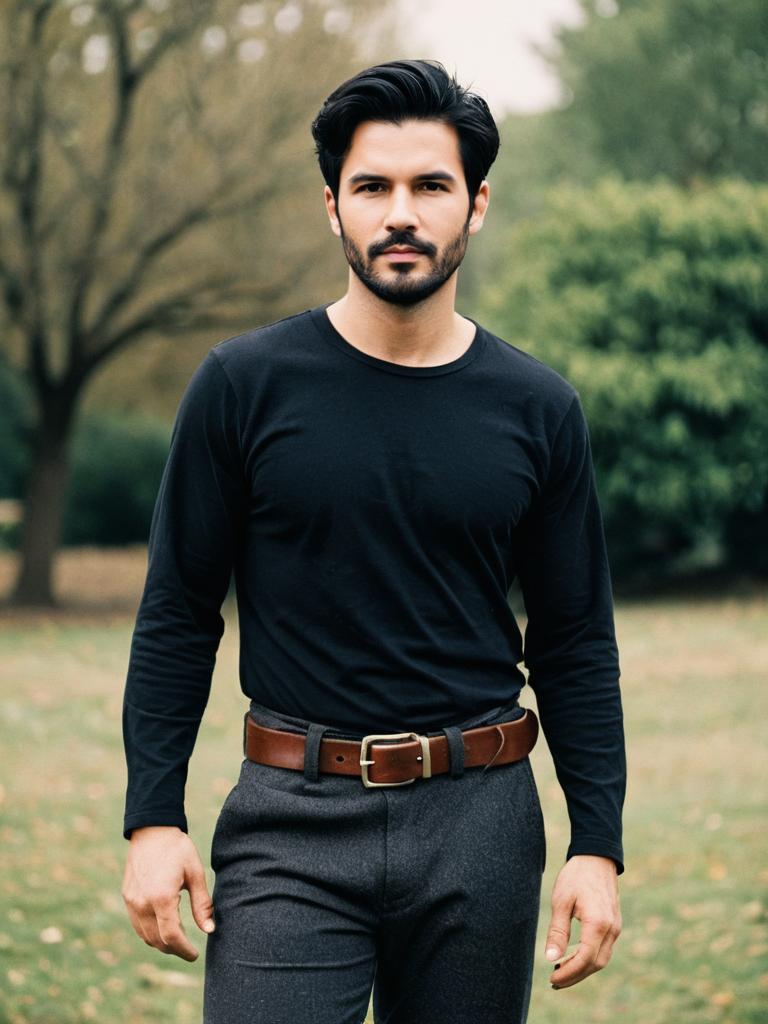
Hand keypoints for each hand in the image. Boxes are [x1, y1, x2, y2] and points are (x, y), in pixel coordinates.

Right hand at [122, 825, 214, 960]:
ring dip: (162, 943)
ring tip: (178, 940)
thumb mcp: (195, 873)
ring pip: (145, 936)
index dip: (184, 950)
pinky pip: (138, 925)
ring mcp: (132, 902)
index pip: (172, 936)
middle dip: (174, 949)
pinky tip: (163, 928)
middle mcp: (142, 903)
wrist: (152, 830)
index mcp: (161, 897)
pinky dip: (150, 933)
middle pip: (158, 941)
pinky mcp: (127, 898)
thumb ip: (202, 904)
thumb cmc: (177, 849)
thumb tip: (209, 930)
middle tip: (189, 950)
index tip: (195, 954)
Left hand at [543, 854, 621, 988]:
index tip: (552, 979)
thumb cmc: (576, 876)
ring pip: (602, 959)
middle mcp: (611, 929)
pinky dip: (589, 959)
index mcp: (598, 923)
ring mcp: (616, 927)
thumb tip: (550, 958)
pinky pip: (604, 949)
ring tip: (561, 973)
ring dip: (583, 969)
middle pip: (595, 964)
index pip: (585, 959)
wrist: (597, 857)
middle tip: (554, 982)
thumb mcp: (561, 901)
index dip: (569, 973)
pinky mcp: (615, 924)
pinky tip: (574, 958)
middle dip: (575, 976)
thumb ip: (557, 931)